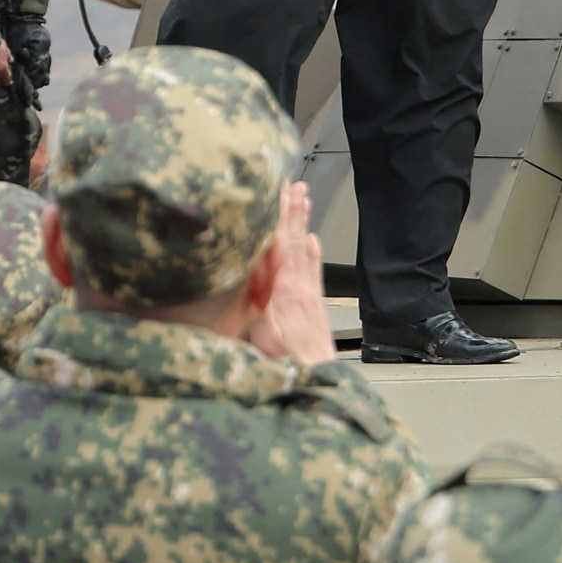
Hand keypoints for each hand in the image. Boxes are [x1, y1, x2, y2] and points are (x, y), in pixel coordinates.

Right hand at [245, 182, 337, 365]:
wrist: (317, 376)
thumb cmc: (286, 361)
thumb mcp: (258, 334)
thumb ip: (252, 304)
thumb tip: (244, 278)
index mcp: (283, 290)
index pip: (279, 245)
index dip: (278, 218)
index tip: (277, 195)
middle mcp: (299, 286)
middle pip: (293, 241)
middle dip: (292, 212)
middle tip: (293, 186)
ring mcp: (309, 293)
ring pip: (304, 250)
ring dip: (303, 224)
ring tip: (304, 200)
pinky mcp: (314, 303)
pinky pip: (314, 270)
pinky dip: (313, 252)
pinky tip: (314, 239)